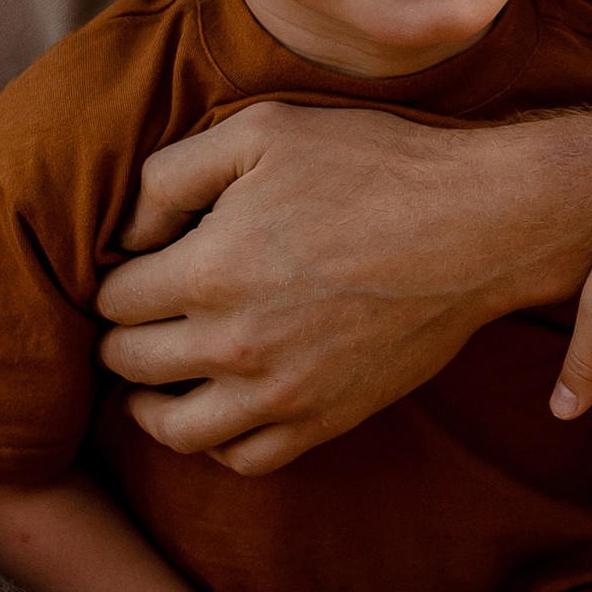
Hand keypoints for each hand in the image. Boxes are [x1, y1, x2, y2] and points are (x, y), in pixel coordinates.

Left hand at [96, 89, 591, 475]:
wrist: (478, 224)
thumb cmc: (371, 165)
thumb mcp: (260, 132)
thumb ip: (169, 176)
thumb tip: (127, 236)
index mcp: (208, 269)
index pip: (114, 298)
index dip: (118, 277)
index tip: (138, 264)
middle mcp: (235, 344)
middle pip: (130, 362)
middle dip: (123, 336)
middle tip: (137, 316)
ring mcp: (281, 393)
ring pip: (174, 428)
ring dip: (149, 402)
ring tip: (154, 378)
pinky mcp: (325, 420)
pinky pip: (243, 459)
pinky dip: (216, 440)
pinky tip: (220, 404)